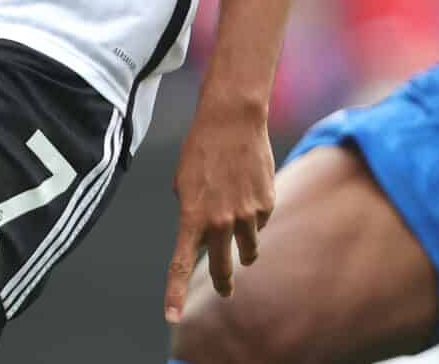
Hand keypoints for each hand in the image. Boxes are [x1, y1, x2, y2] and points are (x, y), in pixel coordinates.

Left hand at [164, 102, 274, 323]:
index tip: (172, 318)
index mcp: (191, 217)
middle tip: (225, 288)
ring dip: (243, 249)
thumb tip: (203, 233)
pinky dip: (255, 217)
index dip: (176, 294)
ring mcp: (246, 215)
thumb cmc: (201, 148)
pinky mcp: (266, 204)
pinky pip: (260, 224)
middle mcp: (220, 222)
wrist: (232, 120)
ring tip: (239, 231)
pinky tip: (248, 193)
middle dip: (223, 282)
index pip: (180, 265)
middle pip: (223, 268)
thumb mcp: (183, 183)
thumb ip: (191, 213)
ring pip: (248, 251)